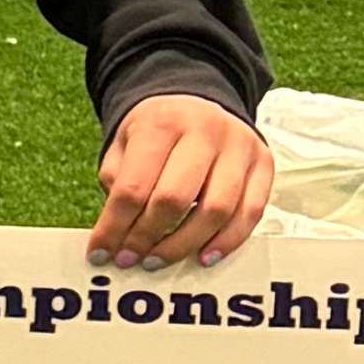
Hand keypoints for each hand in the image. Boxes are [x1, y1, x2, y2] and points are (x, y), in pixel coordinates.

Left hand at [91, 93, 272, 267]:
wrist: (198, 101)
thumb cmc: (156, 133)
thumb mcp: (124, 145)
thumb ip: (117, 185)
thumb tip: (113, 239)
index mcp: (161, 123)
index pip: (134, 186)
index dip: (114, 227)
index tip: (99, 253)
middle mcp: (205, 131)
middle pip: (174, 199)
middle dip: (147, 237)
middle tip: (130, 259)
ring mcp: (240, 147)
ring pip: (216, 210)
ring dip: (184, 245)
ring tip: (159, 261)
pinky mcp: (263, 164)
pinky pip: (251, 212)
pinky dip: (228, 241)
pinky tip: (204, 257)